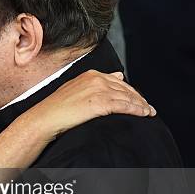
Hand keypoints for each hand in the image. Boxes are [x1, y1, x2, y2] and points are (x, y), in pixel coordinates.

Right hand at [26, 70, 154, 141]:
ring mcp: (99, 90)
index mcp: (90, 75)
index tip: (137, 99)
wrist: (46, 118)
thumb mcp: (76, 89)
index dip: (130, 91)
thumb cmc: (56, 108)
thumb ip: (95, 83)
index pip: (118, 81)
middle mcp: (96, 79)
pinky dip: (137, 110)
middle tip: (147, 107)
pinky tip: (143, 114)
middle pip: (126, 88)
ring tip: (148, 112)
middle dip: (138, 98)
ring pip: (127, 97)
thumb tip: (118, 76)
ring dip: (141, 105)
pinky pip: (125, 106)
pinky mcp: (101, 102)